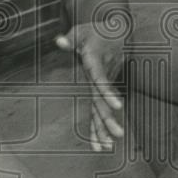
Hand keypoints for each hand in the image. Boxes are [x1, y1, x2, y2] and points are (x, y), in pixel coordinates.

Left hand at [55, 21, 124, 151]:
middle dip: (110, 119)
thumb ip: (71, 38)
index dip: (109, 92)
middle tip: (117, 136)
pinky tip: (100, 143)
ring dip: (105, 128)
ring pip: (103, 108)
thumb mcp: (81, 31)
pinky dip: (99, 126)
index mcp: (97, 62)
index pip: (103, 80)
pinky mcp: (102, 90)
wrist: (118, 32)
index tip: (118, 107)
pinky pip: (100, 109)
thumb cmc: (96, 31)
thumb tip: (59, 41)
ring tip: (106, 147)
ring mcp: (103, 85)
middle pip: (105, 100)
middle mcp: (102, 77)